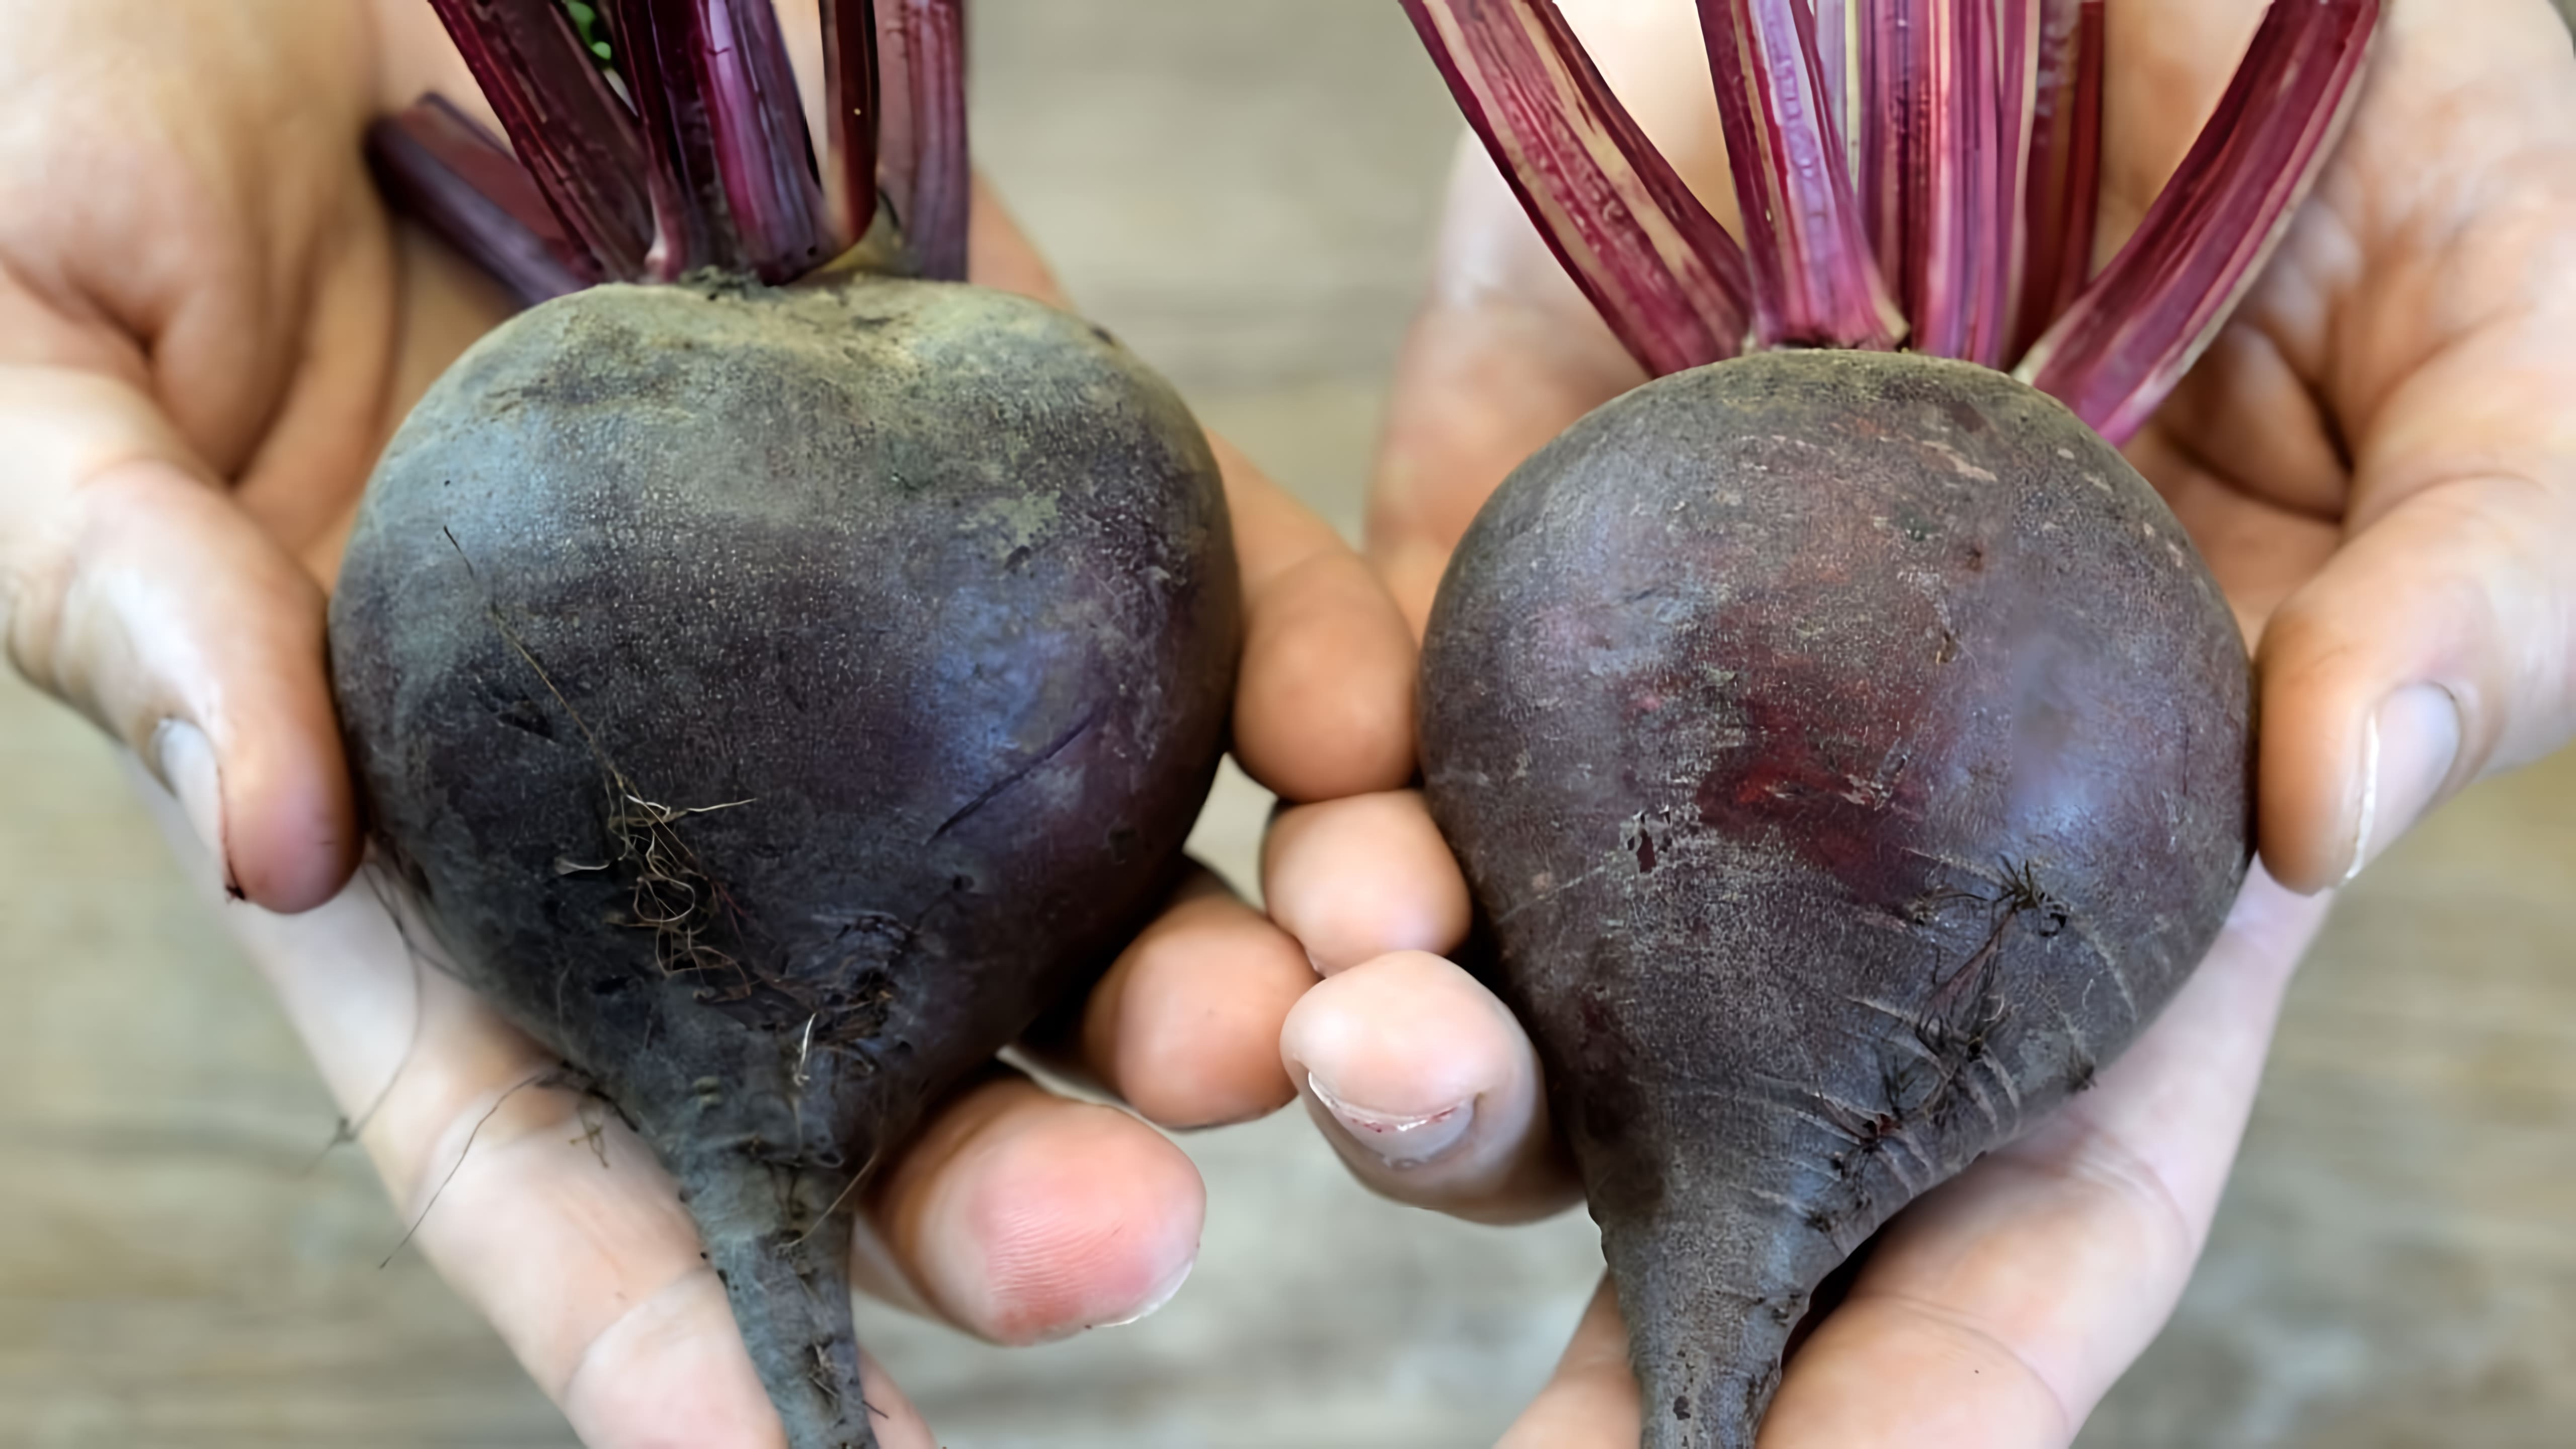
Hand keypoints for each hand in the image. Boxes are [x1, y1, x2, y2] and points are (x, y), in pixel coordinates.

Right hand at [0, 2, 1416, 1443]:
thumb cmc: (68, 124)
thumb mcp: (23, 365)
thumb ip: (124, 593)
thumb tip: (271, 835)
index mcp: (426, 822)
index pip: (532, 1128)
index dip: (635, 1316)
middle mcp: (675, 771)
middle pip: (841, 1040)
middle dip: (984, 1174)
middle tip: (1123, 1251)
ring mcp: (852, 621)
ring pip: (1051, 855)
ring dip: (1195, 961)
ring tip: (1309, 1030)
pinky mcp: (981, 435)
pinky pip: (1171, 581)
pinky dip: (1281, 668)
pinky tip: (1367, 753)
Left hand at [1270, 0, 2575, 1441]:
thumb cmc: (2357, 104)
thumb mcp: (2511, 332)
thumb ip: (2484, 575)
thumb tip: (2343, 802)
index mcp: (2118, 857)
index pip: (2040, 1183)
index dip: (1951, 1372)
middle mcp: (1870, 830)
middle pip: (1741, 1135)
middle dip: (1639, 1306)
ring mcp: (1675, 693)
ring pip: (1522, 962)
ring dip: (1438, 1063)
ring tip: (1368, 1071)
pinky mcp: (1512, 522)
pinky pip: (1391, 721)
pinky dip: (1353, 812)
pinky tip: (1330, 875)